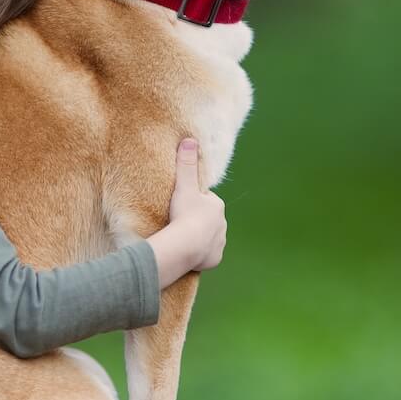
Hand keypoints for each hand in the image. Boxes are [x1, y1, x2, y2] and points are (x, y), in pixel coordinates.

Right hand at [146, 138, 227, 287]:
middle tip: (178, 222)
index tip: (180, 206)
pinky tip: (188, 252)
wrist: (185, 246)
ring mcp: (220, 243)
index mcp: (217, 206)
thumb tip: (189, 140)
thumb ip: (186, 164)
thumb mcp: (183, 186)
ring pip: (208, 237)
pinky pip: (206, 255)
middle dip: (195, 220)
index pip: (204, 201)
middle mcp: (222, 224)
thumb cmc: (184, 214)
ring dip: (197, 237)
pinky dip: (199, 254)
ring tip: (181, 237)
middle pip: (206, 220)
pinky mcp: (215, 259)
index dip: (191, 202)